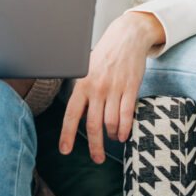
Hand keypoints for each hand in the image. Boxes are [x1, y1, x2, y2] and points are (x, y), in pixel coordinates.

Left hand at [59, 11, 163, 162]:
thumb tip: (75, 111)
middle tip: (97, 158)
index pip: (71, 114)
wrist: (127, 36)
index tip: (65, 150)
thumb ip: (81, 88)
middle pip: (92, 125)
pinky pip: (127, 115)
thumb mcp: (85, 67)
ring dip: (111, 136)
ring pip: (111, 123)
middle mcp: (96, 88)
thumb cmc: (105, 53)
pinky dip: (125, 129)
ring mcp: (114, 89)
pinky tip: (124, 135)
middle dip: (94, 146)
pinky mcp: (130, 89)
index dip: (67, 134)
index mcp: (82, 83)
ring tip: (113, 140)